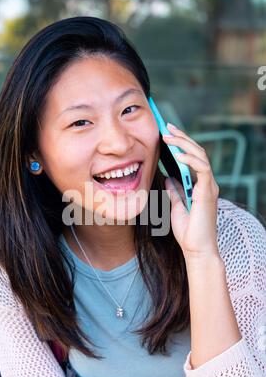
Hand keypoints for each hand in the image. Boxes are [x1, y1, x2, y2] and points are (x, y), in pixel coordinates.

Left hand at [163, 123, 219, 259]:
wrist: (196, 250)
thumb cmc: (188, 232)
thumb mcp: (176, 207)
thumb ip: (175, 192)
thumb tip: (168, 178)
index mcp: (200, 185)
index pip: (192, 158)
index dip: (181, 144)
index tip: (167, 133)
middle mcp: (207, 183)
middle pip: (197, 152)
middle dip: (181, 138)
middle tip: (167, 127)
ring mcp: (209, 187)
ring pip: (200, 156)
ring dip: (184, 144)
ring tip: (168, 136)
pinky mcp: (208, 193)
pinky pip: (202, 170)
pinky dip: (190, 160)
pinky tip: (178, 155)